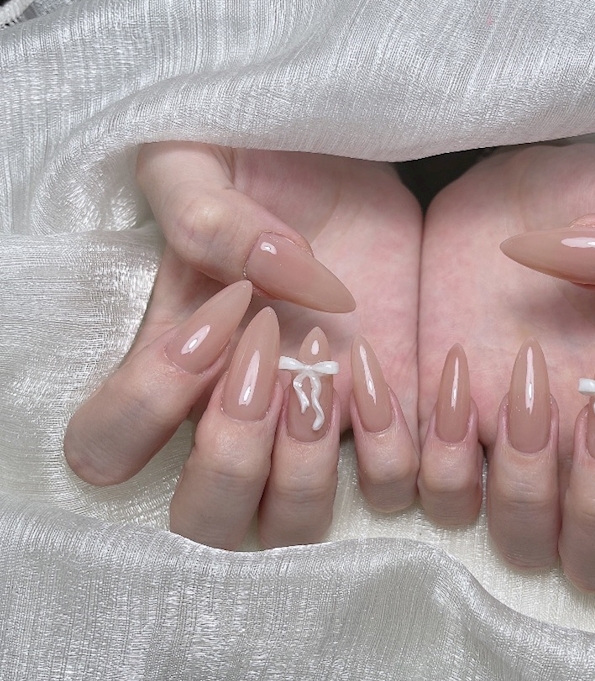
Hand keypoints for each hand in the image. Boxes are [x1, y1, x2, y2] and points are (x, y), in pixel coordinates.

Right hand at [64, 143, 423, 547]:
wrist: (344, 155)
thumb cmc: (252, 154)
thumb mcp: (199, 162)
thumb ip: (205, 219)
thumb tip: (270, 281)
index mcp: (172, 359)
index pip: (106, 449)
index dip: (149, 405)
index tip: (221, 315)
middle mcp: (237, 411)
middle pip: (204, 522)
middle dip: (233, 461)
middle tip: (274, 356)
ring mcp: (313, 423)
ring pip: (293, 527)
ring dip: (311, 468)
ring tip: (337, 362)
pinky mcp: (387, 411)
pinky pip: (391, 485)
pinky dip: (400, 449)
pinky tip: (397, 366)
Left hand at [418, 143, 594, 590]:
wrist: (499, 193)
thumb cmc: (593, 198)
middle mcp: (577, 451)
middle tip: (586, 399)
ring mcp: (501, 447)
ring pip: (512, 540)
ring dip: (517, 476)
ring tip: (513, 365)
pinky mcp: (429, 426)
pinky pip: (415, 491)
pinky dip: (425, 450)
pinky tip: (447, 365)